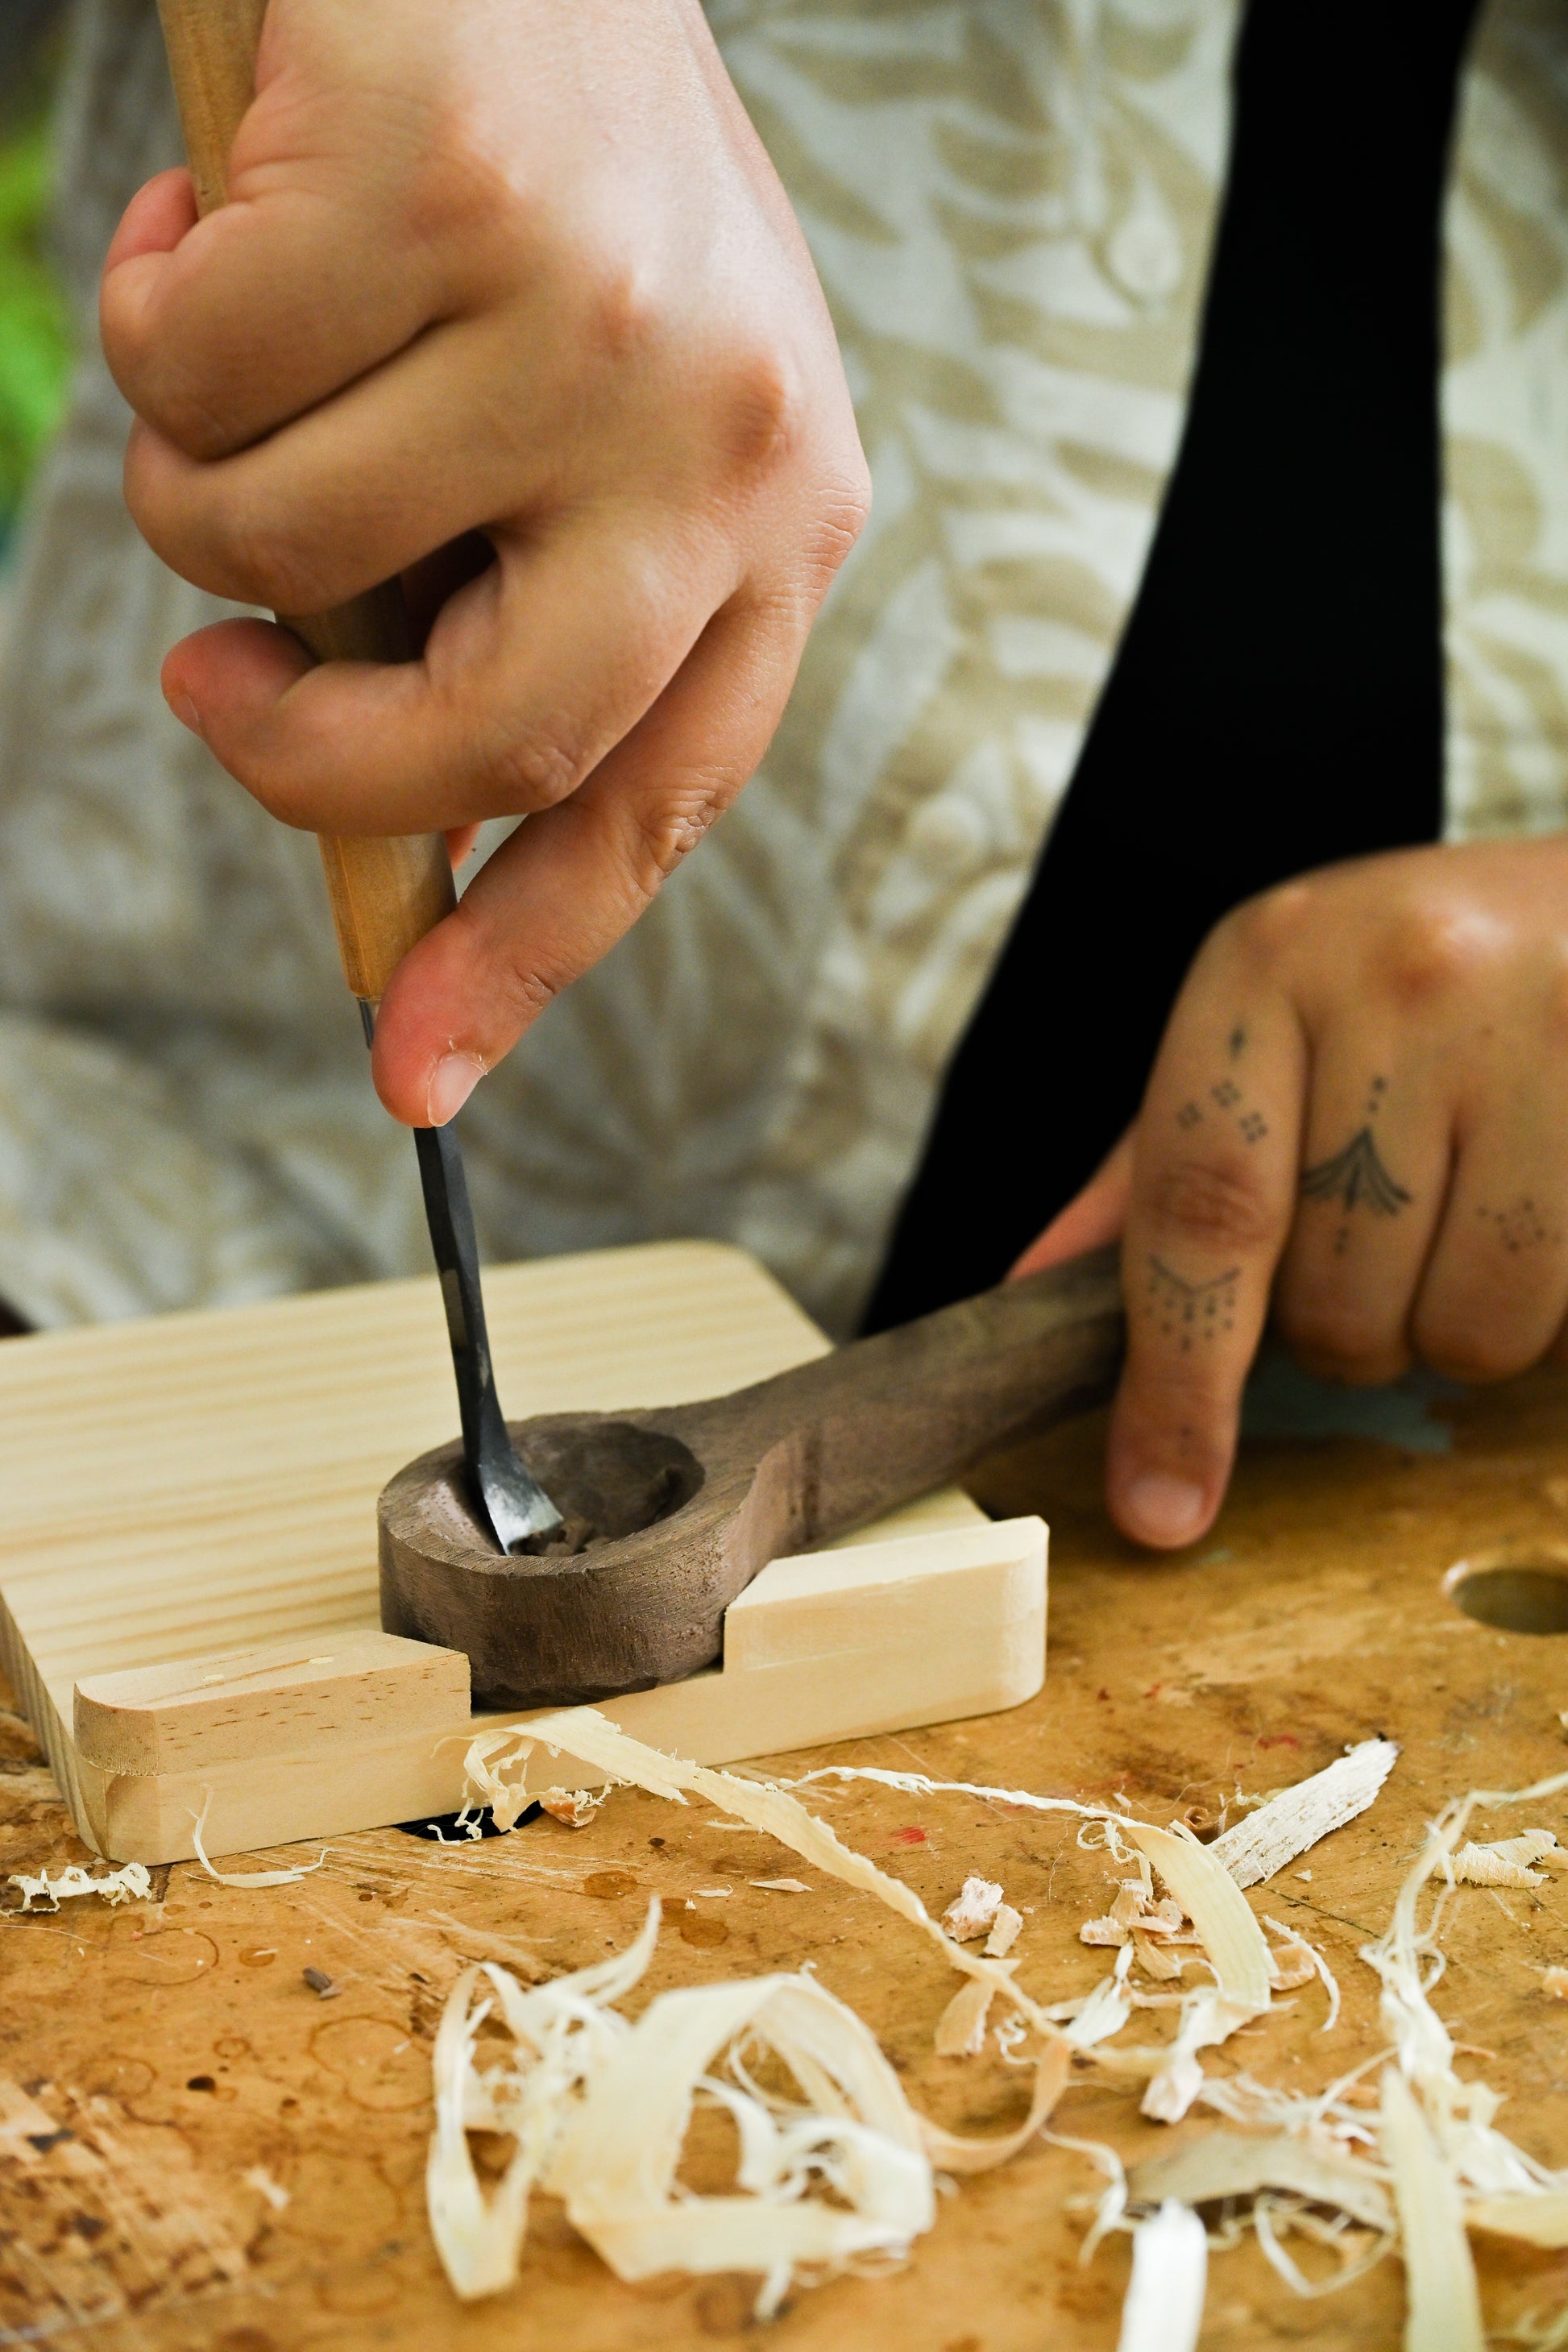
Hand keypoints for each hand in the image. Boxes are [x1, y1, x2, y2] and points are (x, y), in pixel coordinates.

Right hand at [100, 0, 867, 1123]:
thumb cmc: (537, 172)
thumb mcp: (581, 417)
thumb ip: (515, 605)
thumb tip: (394, 834)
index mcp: (779, 510)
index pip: (657, 796)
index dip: (523, 955)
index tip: (416, 1072)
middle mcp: (726, 429)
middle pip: (496, 737)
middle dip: (311, 764)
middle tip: (215, 693)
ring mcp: (598, 317)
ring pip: (288, 542)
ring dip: (199, 476)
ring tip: (242, 336)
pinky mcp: (450, 198)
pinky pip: (197, 378)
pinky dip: (155, 308)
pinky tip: (226, 211)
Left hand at [1014, 838, 1567, 1547]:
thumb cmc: (1408, 978)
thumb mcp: (1263, 1032)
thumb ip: (1152, 1175)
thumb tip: (1026, 1300)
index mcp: (1269, 963)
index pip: (1200, 1210)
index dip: (1176, 1382)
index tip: (1159, 1507)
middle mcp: (1405, 981)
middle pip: (1333, 1299)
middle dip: (1340, 1331)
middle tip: (1375, 1245)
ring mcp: (1541, 1030)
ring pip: (1464, 1327)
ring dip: (1452, 1325)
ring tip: (1466, 1220)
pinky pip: (1566, 1313)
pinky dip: (1546, 1309)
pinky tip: (1540, 1208)